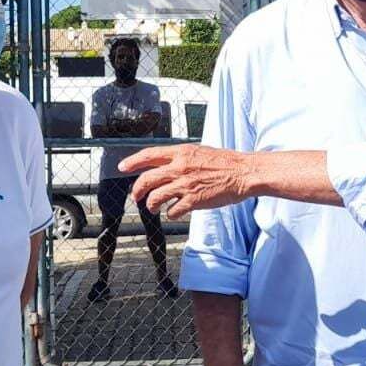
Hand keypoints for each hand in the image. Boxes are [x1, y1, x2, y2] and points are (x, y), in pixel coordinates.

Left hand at [123, 144, 252, 216]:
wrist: (243, 172)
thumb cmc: (225, 162)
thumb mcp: (199, 152)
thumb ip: (181, 158)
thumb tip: (166, 165)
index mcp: (181, 153)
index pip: (148, 155)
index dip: (132, 162)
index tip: (122, 167)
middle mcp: (179, 167)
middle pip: (146, 179)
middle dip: (137, 190)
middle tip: (136, 197)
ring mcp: (185, 185)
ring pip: (155, 197)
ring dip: (151, 205)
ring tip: (154, 207)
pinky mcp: (193, 200)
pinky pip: (172, 210)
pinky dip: (170, 213)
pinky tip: (174, 212)